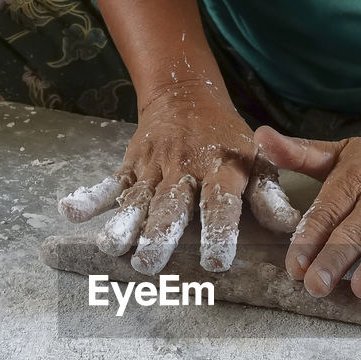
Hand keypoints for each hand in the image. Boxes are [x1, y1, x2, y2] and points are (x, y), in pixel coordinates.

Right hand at [58, 80, 301, 273]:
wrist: (187, 95)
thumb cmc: (229, 140)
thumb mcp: (256, 161)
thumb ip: (269, 196)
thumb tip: (291, 227)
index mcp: (219, 171)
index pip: (219, 204)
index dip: (219, 232)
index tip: (216, 262)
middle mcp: (184, 172)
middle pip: (171, 207)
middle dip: (159, 235)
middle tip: (149, 263)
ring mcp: (153, 169)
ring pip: (137, 199)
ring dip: (123, 223)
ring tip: (111, 248)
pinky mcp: (129, 167)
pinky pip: (108, 183)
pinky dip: (88, 197)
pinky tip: (69, 211)